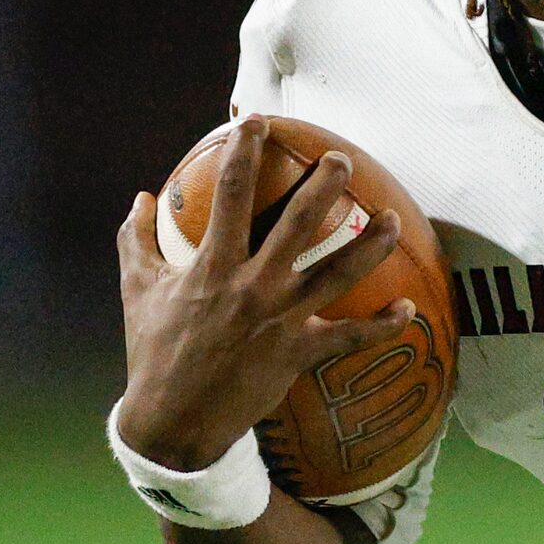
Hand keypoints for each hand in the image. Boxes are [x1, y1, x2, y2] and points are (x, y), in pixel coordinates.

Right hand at [116, 116, 411, 468]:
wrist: (173, 421)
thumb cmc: (153, 351)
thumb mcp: (136, 290)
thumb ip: (135, 240)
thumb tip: (138, 198)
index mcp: (211, 266)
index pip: (228, 195)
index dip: (242, 152)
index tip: (257, 122)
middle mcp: (252, 287)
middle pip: (297, 225)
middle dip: (323, 187)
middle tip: (343, 159)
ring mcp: (281, 320)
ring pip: (338, 275)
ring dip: (370, 246)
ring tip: (394, 219)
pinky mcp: (300, 353)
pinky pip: (351, 337)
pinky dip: (383, 325)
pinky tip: (408, 308)